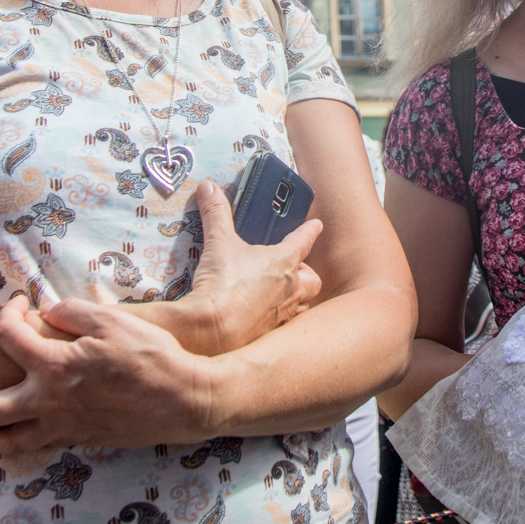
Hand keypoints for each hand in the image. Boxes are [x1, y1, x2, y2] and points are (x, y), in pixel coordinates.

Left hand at [0, 296, 223, 453]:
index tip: (15, 304)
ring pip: (6, 440)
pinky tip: (10, 439)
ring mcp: (63, 426)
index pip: (10, 338)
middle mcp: (49, 402)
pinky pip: (36, 445)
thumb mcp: (113, 320)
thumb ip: (71, 313)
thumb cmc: (152, 356)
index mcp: (54, 367)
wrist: (185, 399)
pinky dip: (15, 444)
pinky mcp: (79, 438)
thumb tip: (44, 313)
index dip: (6, 315)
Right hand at [174, 180, 321, 355]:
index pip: (303, 241)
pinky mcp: (270, 335)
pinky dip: (276, 320)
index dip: (310, 231)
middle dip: (307, 274)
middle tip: (295, 270)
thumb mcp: (218, 243)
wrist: (213, 331)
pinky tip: (261, 318)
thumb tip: (208, 188)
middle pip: (312, 280)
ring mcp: (282, 314)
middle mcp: (290, 289)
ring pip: (301, 304)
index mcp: (283, 262)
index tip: (316, 225)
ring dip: (296, 298)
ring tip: (281, 294)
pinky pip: (283, 326)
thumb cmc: (223, 285)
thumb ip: (215, 213)